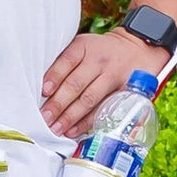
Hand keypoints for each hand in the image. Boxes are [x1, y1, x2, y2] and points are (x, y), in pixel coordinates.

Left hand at [40, 29, 169, 138]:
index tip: (43, 91)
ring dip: (70, 116)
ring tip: (56, 128)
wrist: (136, 49)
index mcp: (84, 46)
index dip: (55, 76)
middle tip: (44, 117)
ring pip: (89, 99)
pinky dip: (86, 122)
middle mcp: (98, 61)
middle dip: (58, 103)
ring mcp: (112, 77)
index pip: (67, 61)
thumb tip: (41, 88)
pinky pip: (102, 110)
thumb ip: (63, 62)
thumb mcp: (82, 45)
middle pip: (76, 83)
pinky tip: (73, 130)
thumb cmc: (98, 51)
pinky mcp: (122, 92)